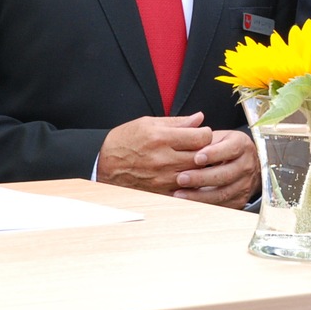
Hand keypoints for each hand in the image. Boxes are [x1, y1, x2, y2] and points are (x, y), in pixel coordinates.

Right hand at [96, 112, 211, 194]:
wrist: (104, 165)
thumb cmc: (125, 141)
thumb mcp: (148, 123)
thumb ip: (177, 122)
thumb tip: (199, 118)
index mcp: (162, 138)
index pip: (201, 137)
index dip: (205, 134)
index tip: (201, 134)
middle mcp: (164, 159)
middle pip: (202, 156)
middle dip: (206, 151)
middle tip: (201, 148)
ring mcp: (163, 178)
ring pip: (197, 174)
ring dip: (199, 168)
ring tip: (194, 161)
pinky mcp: (161, 192)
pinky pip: (185, 189)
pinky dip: (190, 182)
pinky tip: (186, 175)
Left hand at [172, 128, 259, 208]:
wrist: (245, 166)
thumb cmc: (224, 148)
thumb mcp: (218, 138)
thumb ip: (204, 139)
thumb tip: (185, 141)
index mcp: (242, 145)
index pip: (231, 149)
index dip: (214, 154)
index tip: (196, 158)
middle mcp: (246, 165)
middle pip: (226, 174)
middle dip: (202, 178)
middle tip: (181, 178)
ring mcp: (245, 185)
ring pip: (223, 193)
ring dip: (199, 196)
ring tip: (180, 194)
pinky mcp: (239, 201)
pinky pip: (222, 207)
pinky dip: (204, 206)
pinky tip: (188, 204)